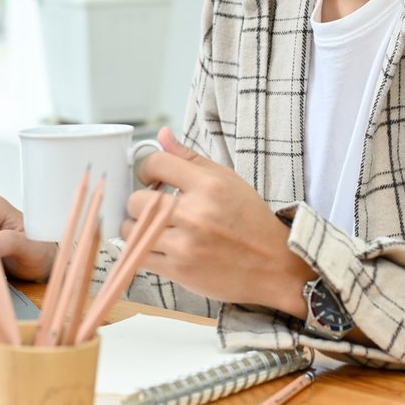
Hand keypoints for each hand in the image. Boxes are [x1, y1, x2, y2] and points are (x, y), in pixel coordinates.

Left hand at [124, 127, 313, 313]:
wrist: (273, 264)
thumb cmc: (250, 220)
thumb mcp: (227, 180)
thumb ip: (190, 158)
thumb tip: (162, 134)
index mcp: (209, 185)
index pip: (156, 163)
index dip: (146, 169)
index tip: (150, 178)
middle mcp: (196, 213)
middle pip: (136, 199)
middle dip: (139, 202)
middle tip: (152, 207)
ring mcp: (186, 244)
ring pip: (132, 229)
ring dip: (137, 227)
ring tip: (154, 227)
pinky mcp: (179, 270)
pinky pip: (139, 255)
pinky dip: (143, 249)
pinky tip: (157, 245)